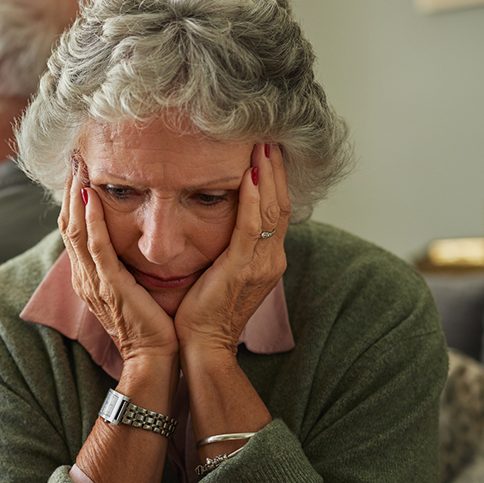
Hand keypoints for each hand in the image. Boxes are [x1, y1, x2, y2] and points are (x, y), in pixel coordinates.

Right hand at [59, 157, 178, 362]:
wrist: (156, 357)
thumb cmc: (152, 324)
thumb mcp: (133, 287)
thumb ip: (126, 263)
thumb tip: (134, 237)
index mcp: (89, 276)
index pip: (73, 228)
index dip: (72, 197)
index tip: (79, 168)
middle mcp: (85, 276)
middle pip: (67, 224)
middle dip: (69, 189)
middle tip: (73, 156)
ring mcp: (94, 281)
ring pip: (75, 231)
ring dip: (74, 196)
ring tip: (77, 166)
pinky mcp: (109, 286)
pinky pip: (95, 248)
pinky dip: (91, 221)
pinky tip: (91, 197)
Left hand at [174, 143, 289, 355]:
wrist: (203, 345)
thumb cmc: (203, 310)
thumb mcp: (222, 271)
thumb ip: (228, 246)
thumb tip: (219, 218)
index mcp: (267, 259)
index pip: (276, 210)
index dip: (275, 179)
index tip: (268, 151)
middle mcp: (271, 259)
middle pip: (280, 204)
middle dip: (275, 169)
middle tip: (270, 137)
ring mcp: (261, 264)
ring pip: (272, 210)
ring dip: (267, 175)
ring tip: (262, 145)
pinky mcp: (243, 269)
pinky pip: (252, 227)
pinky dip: (253, 199)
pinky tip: (249, 175)